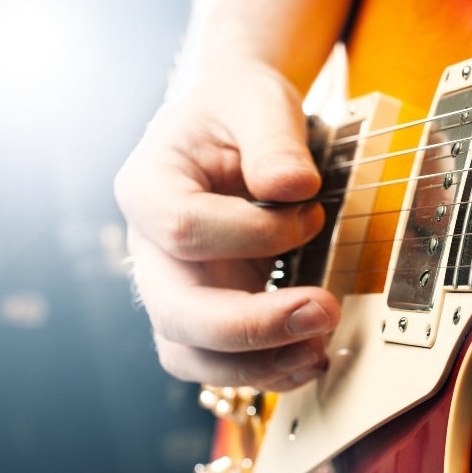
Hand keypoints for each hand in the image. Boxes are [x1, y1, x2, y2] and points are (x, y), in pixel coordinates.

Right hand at [114, 62, 340, 391]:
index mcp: (148, 186)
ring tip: (319, 349)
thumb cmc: (238, 111)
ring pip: (189, 353)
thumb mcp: (257, 102)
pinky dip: (263, 370)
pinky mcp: (204, 311)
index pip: (183, 227)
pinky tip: (311, 356)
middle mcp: (149, 248)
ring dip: (256, 364)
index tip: (309, 212)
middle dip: (252, 325)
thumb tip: (294, 186)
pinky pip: (217, 361)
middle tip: (324, 311)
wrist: (233, 126)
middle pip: (176, 311)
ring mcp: (173, 286)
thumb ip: (273, 139)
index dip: (253, 232)